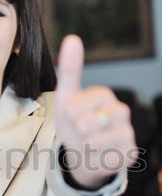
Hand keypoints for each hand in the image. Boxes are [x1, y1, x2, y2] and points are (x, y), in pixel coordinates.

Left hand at [54, 35, 137, 188]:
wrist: (85, 155)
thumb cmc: (75, 124)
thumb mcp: (66, 98)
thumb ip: (70, 70)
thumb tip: (73, 37)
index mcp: (104, 94)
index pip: (74, 106)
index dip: (68, 116)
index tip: (73, 116)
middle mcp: (121, 110)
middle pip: (83, 123)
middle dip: (75, 132)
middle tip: (82, 131)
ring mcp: (127, 131)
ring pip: (93, 141)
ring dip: (84, 145)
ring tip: (89, 142)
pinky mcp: (130, 152)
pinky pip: (103, 156)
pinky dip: (95, 158)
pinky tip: (99, 153)